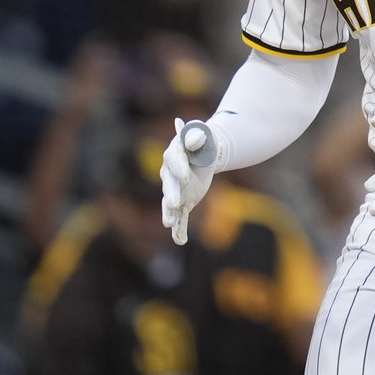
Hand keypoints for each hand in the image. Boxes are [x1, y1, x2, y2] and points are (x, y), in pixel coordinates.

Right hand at [160, 117, 215, 245]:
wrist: (204, 153)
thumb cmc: (203, 140)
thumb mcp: (203, 134)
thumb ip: (197, 136)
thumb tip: (195, 138)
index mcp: (174, 154)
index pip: (175, 161)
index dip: (180, 168)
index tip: (185, 175)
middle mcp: (170, 174)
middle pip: (169, 185)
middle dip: (172, 195)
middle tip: (175, 204)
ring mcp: (175, 190)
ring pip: (170, 204)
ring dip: (170, 214)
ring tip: (169, 224)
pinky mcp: (183, 201)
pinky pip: (180, 216)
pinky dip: (180, 228)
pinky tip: (180, 240)